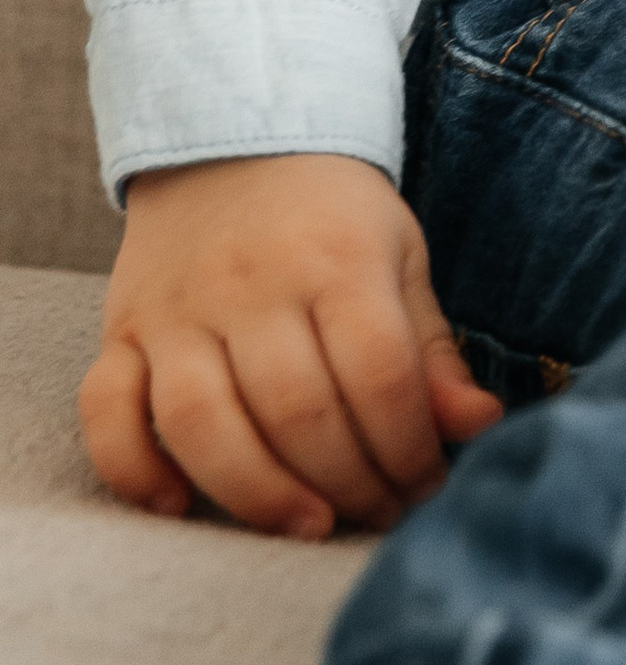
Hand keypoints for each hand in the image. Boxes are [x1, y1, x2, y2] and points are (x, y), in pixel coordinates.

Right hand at [79, 151, 502, 539]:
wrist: (233, 139)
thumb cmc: (331, 216)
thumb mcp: (399, 256)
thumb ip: (432, 350)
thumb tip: (480, 427)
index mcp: (337, 259)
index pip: (379, 376)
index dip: (410, 449)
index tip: (428, 488)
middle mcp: (253, 283)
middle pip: (297, 411)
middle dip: (347, 484)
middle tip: (375, 515)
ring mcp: (178, 309)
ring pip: (202, 423)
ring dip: (256, 494)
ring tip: (305, 525)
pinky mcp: (121, 331)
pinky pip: (106, 412)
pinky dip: (135, 470)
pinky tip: (179, 506)